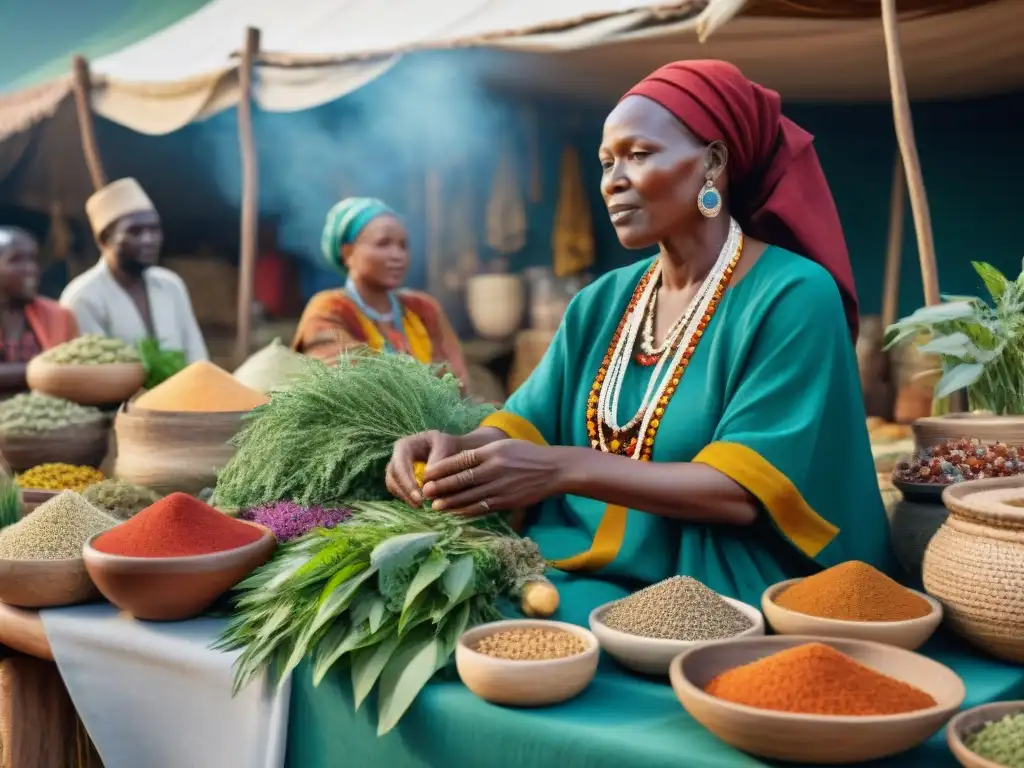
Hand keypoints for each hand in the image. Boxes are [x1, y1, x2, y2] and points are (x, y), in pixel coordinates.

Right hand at [385, 431, 463, 506]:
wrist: (446, 448)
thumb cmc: (446, 445)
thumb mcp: (445, 446)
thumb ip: (437, 460)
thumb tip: (425, 481)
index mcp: (404, 446)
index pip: (400, 466)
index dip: (407, 483)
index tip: (419, 497)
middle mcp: (396, 457)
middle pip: (393, 477)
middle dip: (405, 492)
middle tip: (420, 505)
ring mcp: (396, 468)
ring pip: (393, 485)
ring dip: (405, 497)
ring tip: (421, 506)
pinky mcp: (399, 479)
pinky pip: (398, 490)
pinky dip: (407, 498)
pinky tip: (420, 504)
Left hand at [421, 440, 565, 515]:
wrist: (553, 470)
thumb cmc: (526, 455)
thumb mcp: (504, 446)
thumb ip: (482, 453)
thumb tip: (457, 461)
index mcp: (492, 451)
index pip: (461, 460)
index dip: (442, 468)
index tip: (428, 473)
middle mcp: (495, 468)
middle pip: (462, 479)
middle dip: (442, 486)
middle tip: (425, 491)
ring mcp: (501, 486)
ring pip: (470, 495)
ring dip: (451, 502)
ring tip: (435, 505)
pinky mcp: (507, 500)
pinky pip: (483, 507)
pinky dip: (467, 511)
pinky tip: (455, 513)